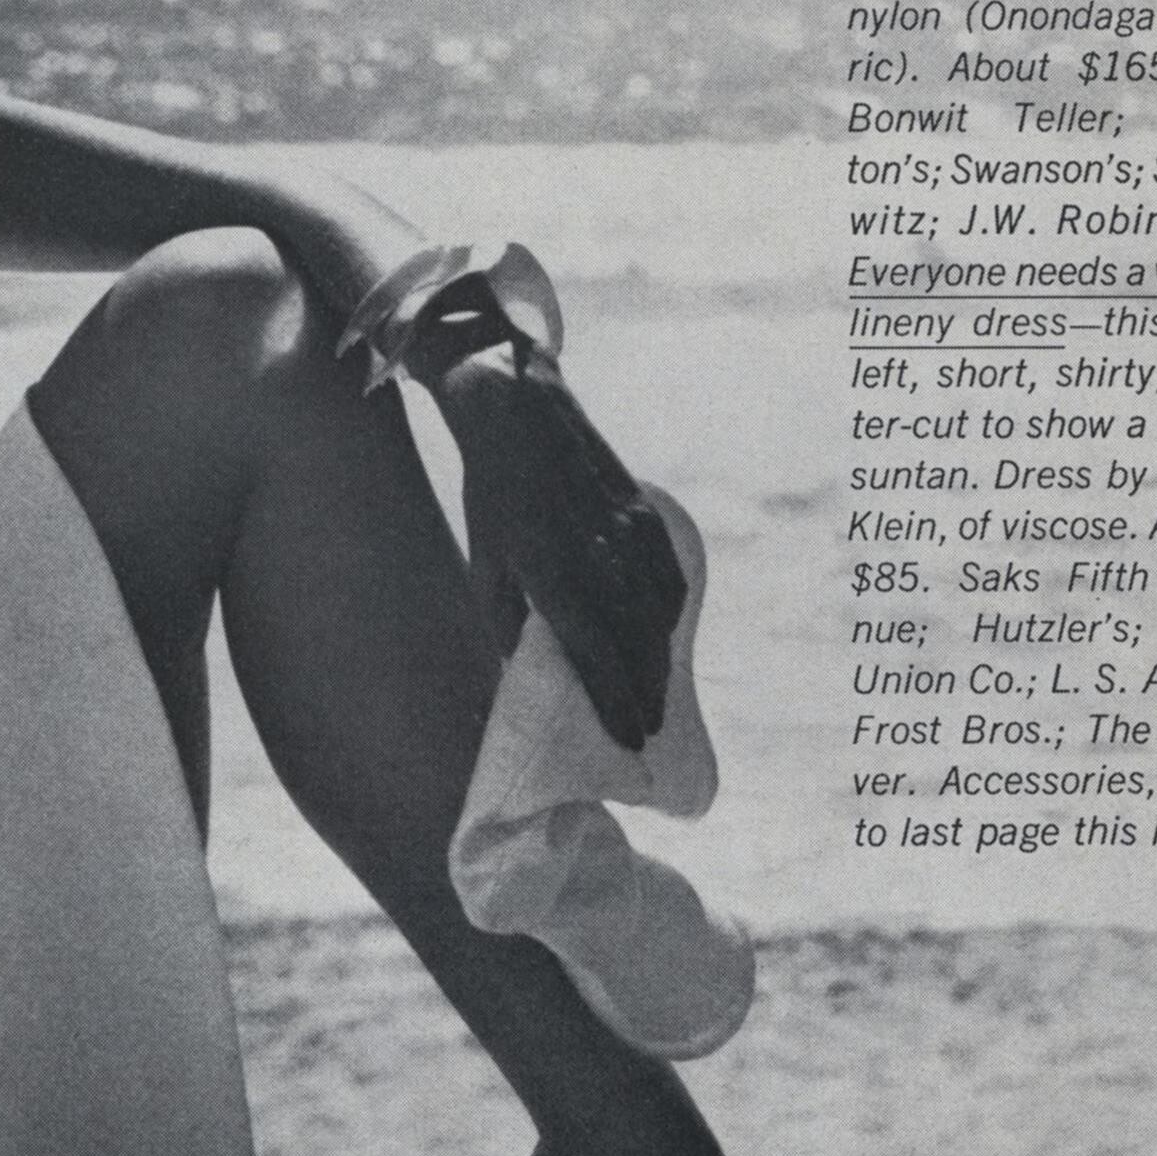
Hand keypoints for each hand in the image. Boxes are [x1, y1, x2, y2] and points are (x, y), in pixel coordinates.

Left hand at [411, 327, 685, 751]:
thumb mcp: (487, 568)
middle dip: (646, 694)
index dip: (617, 704)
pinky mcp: (646, 515)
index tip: (629, 741)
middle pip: (637, 645)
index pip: (598, 659)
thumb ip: (508, 625)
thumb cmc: (493, 500)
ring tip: (655, 695)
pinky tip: (662, 637)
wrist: (522, 414)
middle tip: (647, 730)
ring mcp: (631, 534)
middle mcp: (601, 559)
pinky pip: (668, 577)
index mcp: (555, 577)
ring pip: (659, 615)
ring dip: (661, 661)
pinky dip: (669, 614)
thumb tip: (524, 673)